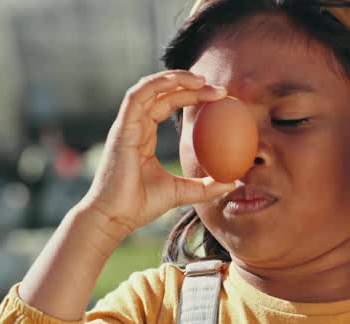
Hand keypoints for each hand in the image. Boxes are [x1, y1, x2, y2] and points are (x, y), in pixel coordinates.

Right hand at [81, 71, 239, 250]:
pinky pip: (136, 96)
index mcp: (144, 136)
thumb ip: (206, 186)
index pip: (168, 105)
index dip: (192, 97)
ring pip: (149, 88)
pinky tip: (178, 83)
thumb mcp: (183, 192)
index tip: (220, 97)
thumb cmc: (141, 206)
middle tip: (219, 88)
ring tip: (202, 80)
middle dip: (190, 85)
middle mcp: (135, 126)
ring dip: (175, 79)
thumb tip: (234, 181)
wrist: (115, 216)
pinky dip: (156, 85)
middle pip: (162, 93)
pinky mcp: (121, 128)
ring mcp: (126, 125)